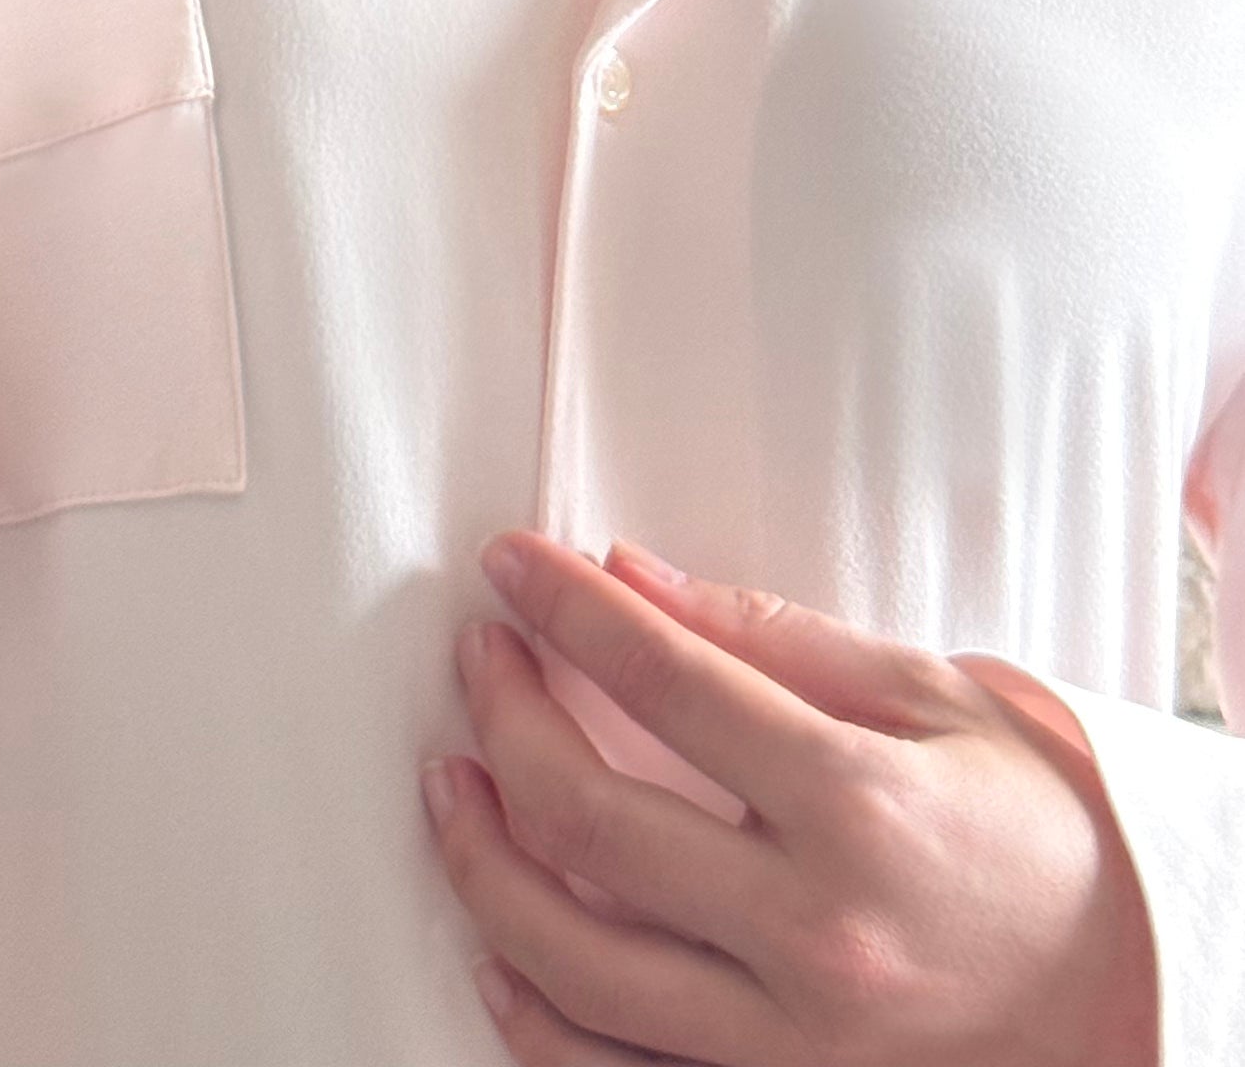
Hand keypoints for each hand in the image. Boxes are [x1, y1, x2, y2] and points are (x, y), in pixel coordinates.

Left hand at [421, 530, 1158, 1063]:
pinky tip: (500, 945)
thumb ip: (772, 637)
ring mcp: (790, 1043)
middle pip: (590, 821)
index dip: (565, 610)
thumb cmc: (1038, 840)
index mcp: (857, 809)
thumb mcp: (931, 699)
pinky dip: (533, 1017)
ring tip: (454, 784)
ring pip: (575, 963)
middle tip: (483, 657)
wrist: (1132, 997)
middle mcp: (814, 935)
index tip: (513, 567)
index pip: (663, 682)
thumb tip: (632, 579)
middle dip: (505, 718)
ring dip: (483, 862)